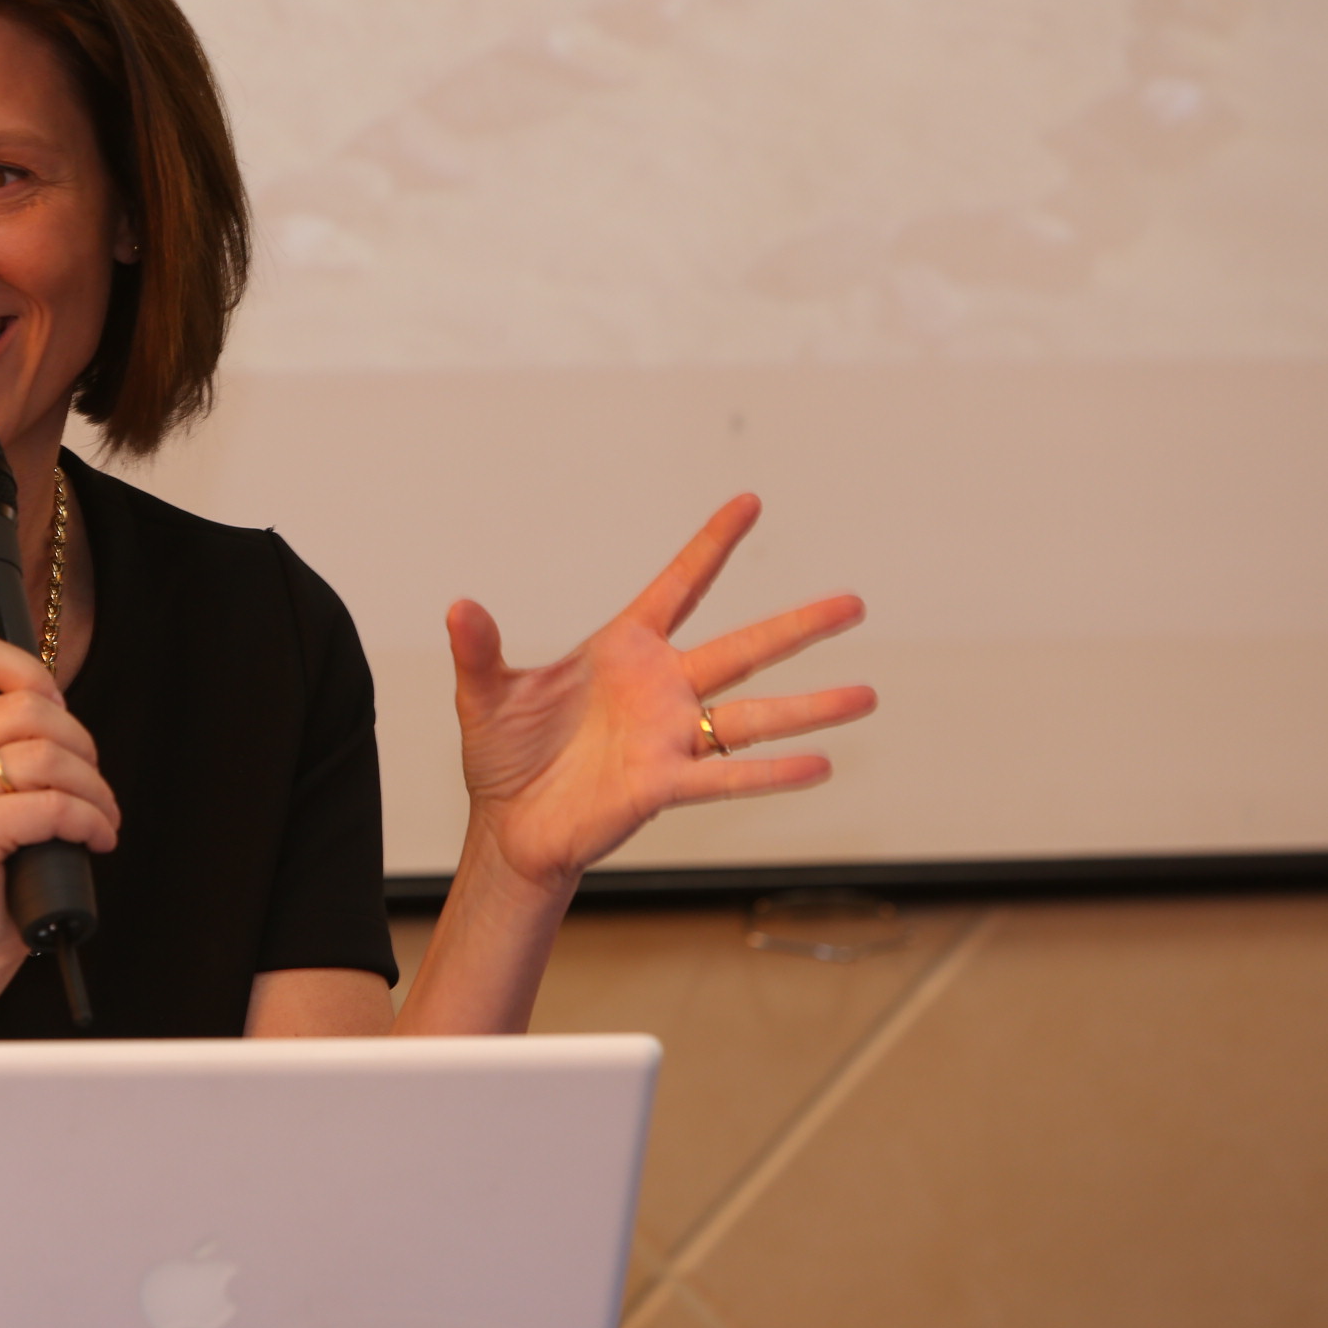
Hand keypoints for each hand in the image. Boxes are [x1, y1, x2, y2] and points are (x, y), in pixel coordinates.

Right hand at [0, 634, 120, 972]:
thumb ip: (2, 729)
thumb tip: (53, 694)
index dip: (36, 677)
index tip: (60, 721)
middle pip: (30, 708)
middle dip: (82, 747)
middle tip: (92, 787)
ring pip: (48, 756)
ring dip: (94, 790)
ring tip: (101, 817)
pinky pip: (51, 804)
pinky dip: (90, 820)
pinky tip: (97, 837)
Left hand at [448, 495, 873, 895]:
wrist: (510, 825)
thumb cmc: (504, 755)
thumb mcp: (484, 696)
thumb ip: (481, 651)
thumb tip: (459, 607)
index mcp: (622, 650)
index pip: (678, 586)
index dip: (712, 546)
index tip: (750, 502)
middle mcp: (660, 688)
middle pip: (742, 650)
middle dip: (798, 625)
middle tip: (855, 602)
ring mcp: (670, 737)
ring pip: (753, 716)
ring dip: (810, 708)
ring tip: (868, 695)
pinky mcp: (664, 785)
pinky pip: (726, 777)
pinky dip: (770, 773)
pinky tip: (819, 765)